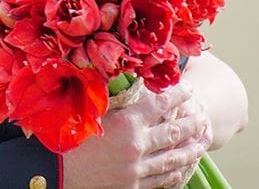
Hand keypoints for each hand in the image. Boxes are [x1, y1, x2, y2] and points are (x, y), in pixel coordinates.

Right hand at [60, 82, 209, 187]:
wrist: (54, 173)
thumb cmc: (66, 137)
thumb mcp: (89, 112)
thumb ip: (111, 98)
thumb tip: (124, 81)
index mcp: (126, 123)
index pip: (161, 104)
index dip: (178, 95)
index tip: (189, 88)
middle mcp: (136, 146)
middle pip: (174, 131)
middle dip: (193, 121)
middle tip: (202, 114)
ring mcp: (137, 169)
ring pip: (174, 158)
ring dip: (192, 148)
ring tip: (203, 140)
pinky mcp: (134, 187)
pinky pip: (163, 179)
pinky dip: (176, 171)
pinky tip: (183, 166)